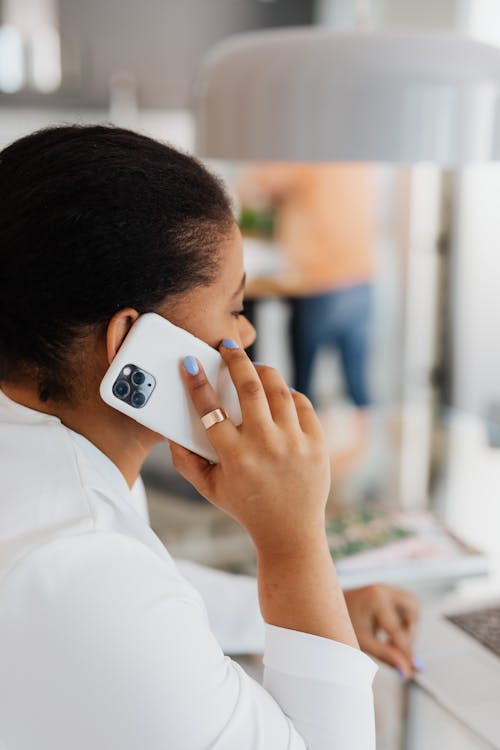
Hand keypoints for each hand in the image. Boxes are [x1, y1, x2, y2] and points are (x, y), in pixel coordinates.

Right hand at [169, 341, 330, 556]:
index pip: (210, 408)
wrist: (290, 531)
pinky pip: (301, 403)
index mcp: (234, 457)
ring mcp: (294, 442)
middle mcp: (265, 445)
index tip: (190, 362)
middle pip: (249, 386)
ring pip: (278, 388)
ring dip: (263, 371)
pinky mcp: (316, 442)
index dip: (196, 381)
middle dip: (235, 359)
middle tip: (227, 346)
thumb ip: (185, 460)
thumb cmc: (246, 507)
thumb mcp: (208, 488)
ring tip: (253, 367)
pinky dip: (288, 393)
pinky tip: (277, 394)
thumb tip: (171, 431)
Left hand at [344, 584, 419, 677]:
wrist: (327, 606)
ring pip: (412, 607)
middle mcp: (383, 590)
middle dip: (410, 632)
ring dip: (408, 626)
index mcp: (376, 599)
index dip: (406, 651)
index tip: (411, 668)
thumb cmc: (343, 624)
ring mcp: (386, 588)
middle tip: (401, 650)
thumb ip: (386, 656)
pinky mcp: (388, 591)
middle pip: (413, 610)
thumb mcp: (363, 642)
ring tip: (390, 640)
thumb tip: (407, 671)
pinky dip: (404, 620)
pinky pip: (406, 606)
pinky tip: (388, 632)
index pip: (397, 628)